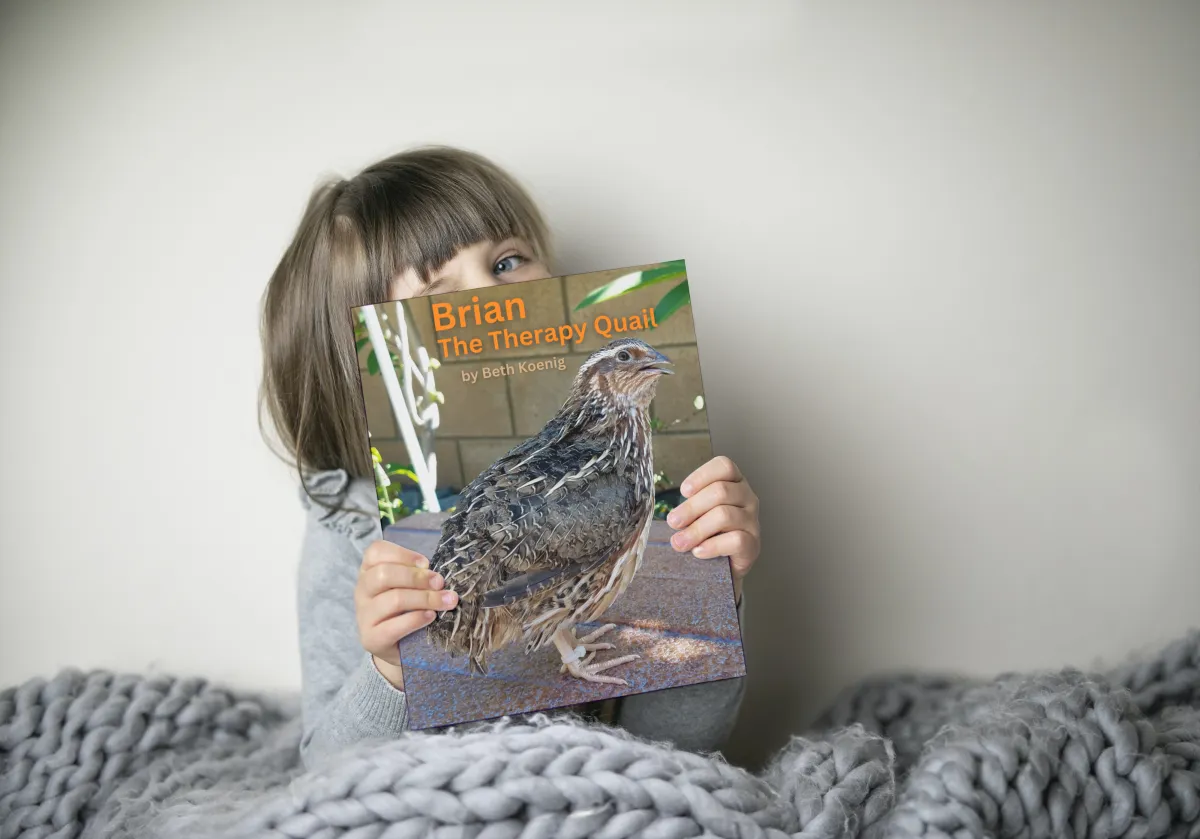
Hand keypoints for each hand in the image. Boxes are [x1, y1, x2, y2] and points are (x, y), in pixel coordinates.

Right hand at [355, 540, 458, 689]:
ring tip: (445, 601)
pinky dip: (416, 619)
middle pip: (384, 574)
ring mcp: (364, 616)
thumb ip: (417, 575)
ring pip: (393, 599)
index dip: (402, 554)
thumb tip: (438, 574)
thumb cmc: (406, 609)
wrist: (399, 648)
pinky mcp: (371, 638)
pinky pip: (393, 627)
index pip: (375, 552)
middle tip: (440, 583)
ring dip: (425, 598)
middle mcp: (362, 591)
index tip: (426, 563)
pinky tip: (430, 617)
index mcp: (368, 571)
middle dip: (417, 577)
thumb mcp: (408, 587)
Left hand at [665, 456, 759, 601]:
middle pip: (720, 491)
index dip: (702, 475)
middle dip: (691, 507)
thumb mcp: (699, 513)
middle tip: (673, 522)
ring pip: (724, 515)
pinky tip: (698, 552)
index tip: (683, 491)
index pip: (724, 466)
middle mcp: (748, 497)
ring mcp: (752, 521)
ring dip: (697, 529)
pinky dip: (712, 546)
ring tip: (679, 542)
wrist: (725, 565)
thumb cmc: (709, 532)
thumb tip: (673, 518)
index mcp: (735, 482)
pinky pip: (735, 540)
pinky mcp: (753, 544)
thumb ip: (689, 508)